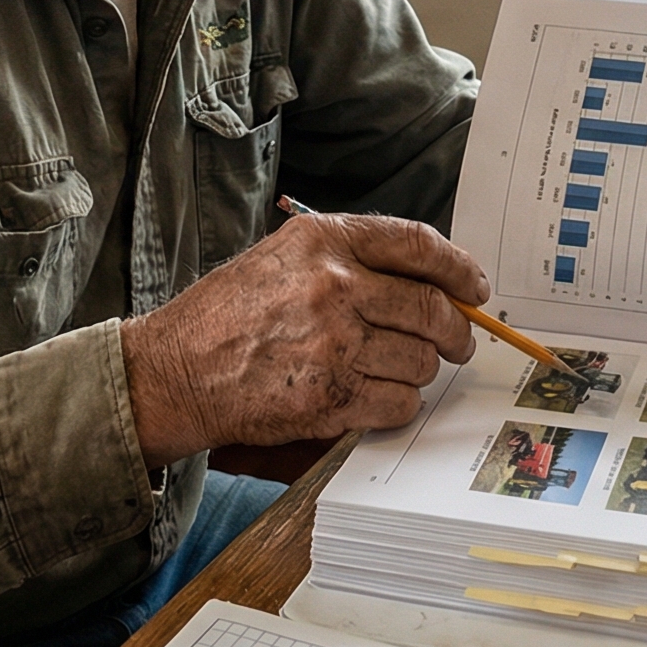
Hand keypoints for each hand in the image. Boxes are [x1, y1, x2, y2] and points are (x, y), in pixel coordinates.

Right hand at [119, 212, 481, 467]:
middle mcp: (333, 285)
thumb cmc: (224, 316)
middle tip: (456, 343)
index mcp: (322, 241)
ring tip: (391, 371)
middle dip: (455, 331)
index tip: (473, 287)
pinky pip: (399, 403)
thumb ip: (347, 259)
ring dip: (417, 371)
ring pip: (420, 360)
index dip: (458, 268)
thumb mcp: (281, 258)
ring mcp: (334, 343)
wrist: (173, 372)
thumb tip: (425, 280)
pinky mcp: (331, 396)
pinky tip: (373, 398)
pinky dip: (397, 405)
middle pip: (431, 308)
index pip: (418, 244)